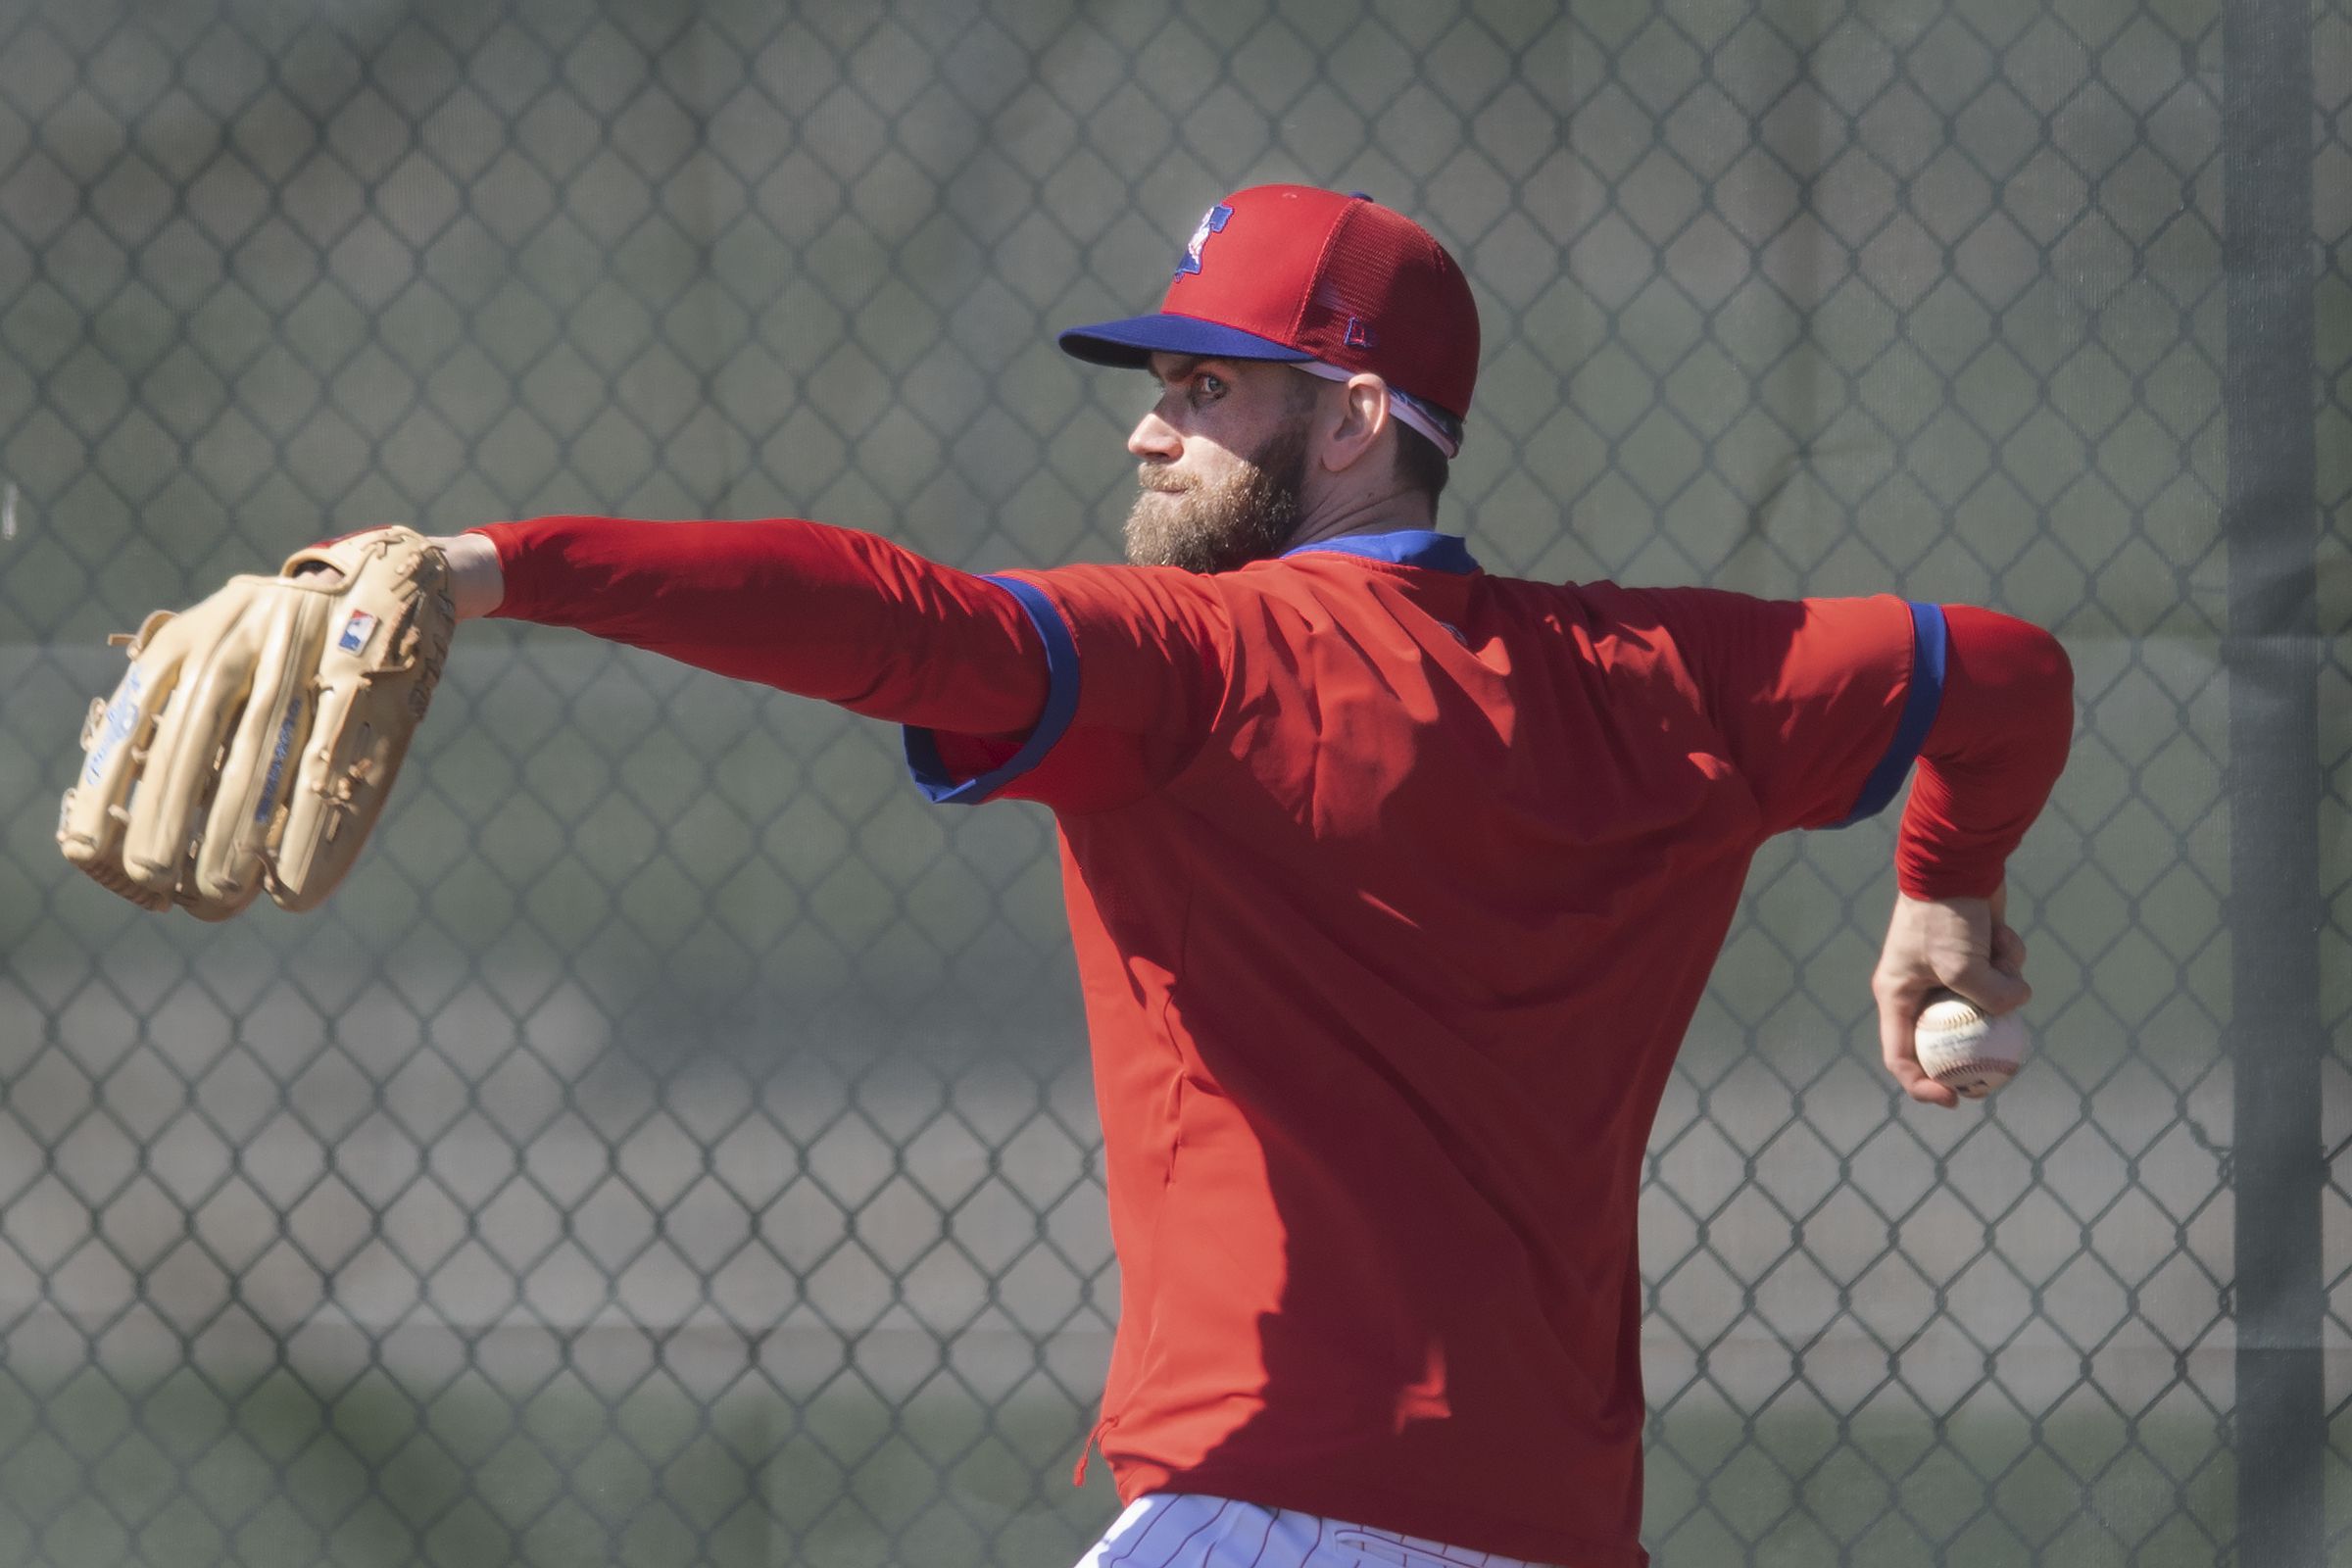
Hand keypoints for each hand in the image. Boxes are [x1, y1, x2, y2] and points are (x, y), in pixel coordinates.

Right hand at [1872, 888, 2029, 1107]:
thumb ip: (1992, 998)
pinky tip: (2001, 933)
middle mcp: (1918, 989)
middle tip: (2000, 1071)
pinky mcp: (1974, 956)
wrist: (1956, 863)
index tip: (1955, 1099)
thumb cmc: (1945, 916)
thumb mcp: (1964, 967)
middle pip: (1946, 1038)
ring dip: (2000, 984)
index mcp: (1896, 995)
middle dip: (1976, 1050)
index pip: (1900, 1055)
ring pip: (1983, 1003)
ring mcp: (1948, 973)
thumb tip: (2018, 1006)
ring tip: (1998, 950)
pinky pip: (1999, 975)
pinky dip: (2007, 959)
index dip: (1923, 1086)